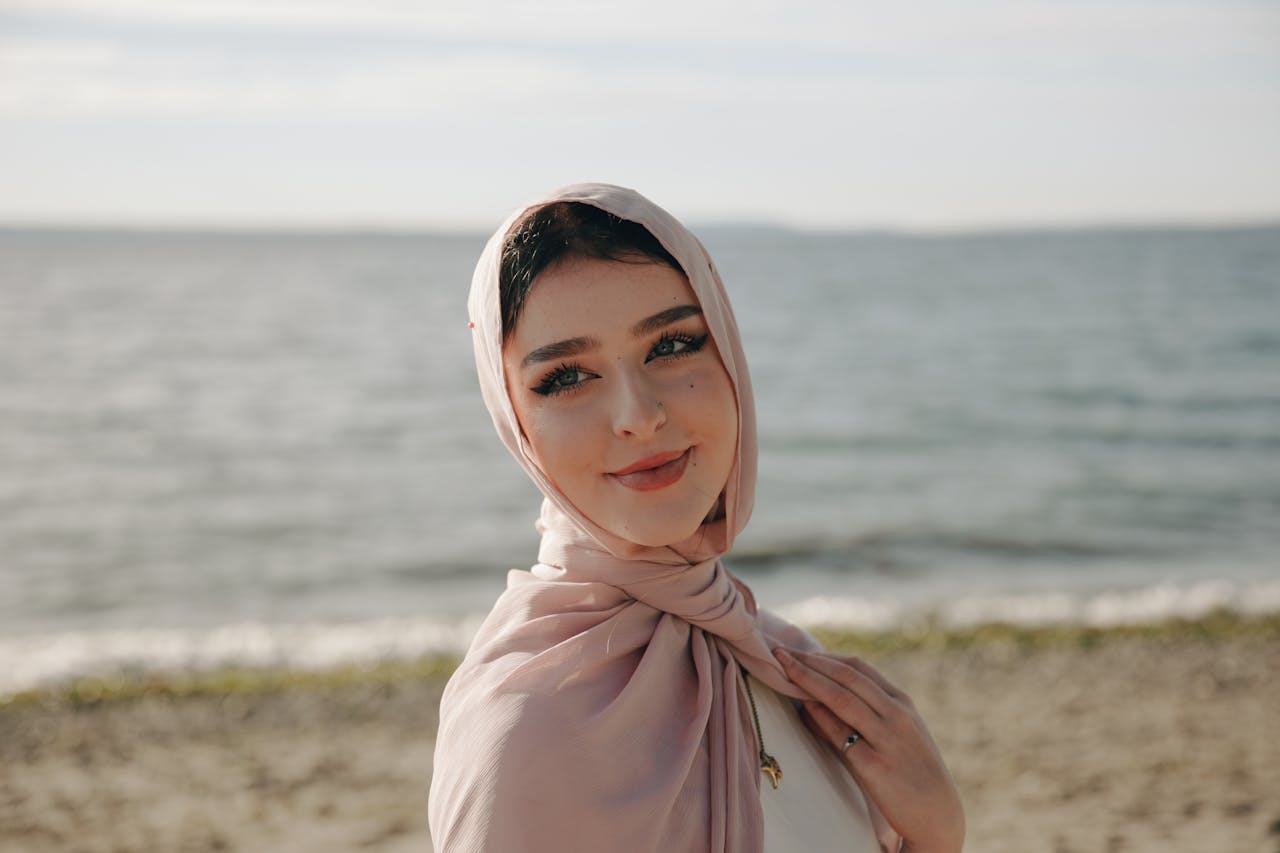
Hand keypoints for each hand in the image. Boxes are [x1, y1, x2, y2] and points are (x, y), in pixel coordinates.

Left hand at [773, 648, 963, 852]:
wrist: (937, 814)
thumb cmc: (910, 772)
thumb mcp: (893, 735)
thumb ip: (860, 716)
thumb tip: (811, 703)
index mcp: (902, 702)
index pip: (858, 667)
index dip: (824, 656)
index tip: (798, 651)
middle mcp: (896, 714)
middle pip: (846, 676)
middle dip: (809, 660)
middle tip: (779, 651)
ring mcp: (886, 738)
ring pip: (841, 698)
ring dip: (807, 678)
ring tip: (781, 668)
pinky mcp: (874, 765)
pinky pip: (840, 733)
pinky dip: (818, 715)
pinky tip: (800, 705)